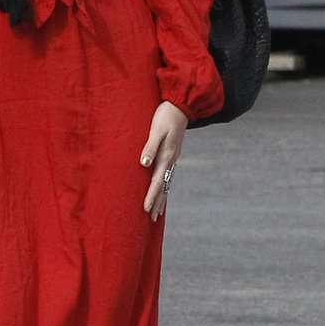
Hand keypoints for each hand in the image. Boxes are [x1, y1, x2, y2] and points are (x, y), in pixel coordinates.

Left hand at [140, 101, 186, 221]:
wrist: (180, 106)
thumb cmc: (165, 117)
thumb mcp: (156, 130)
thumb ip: (150, 147)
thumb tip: (144, 164)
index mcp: (166, 156)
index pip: (157, 181)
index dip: (151, 196)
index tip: (145, 209)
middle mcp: (171, 161)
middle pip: (163, 186)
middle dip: (157, 202)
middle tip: (152, 219)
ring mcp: (173, 158)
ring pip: (166, 182)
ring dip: (162, 197)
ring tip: (158, 212)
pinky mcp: (172, 154)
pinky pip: (168, 175)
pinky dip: (165, 186)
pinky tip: (163, 191)